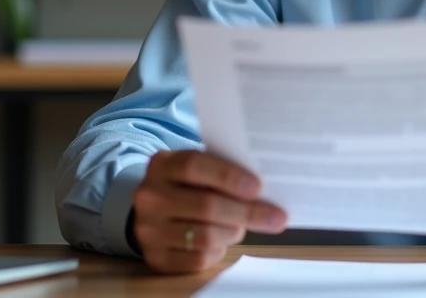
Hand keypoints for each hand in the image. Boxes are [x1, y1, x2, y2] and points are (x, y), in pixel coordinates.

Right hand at [131, 150, 286, 273]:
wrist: (153, 209)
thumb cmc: (188, 184)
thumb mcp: (198, 168)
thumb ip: (222, 171)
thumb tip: (264, 189)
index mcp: (162, 165)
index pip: (194, 166)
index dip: (228, 176)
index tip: (258, 187)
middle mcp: (150, 196)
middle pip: (205, 205)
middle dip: (246, 213)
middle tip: (277, 217)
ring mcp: (149, 229)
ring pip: (204, 236)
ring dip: (234, 232)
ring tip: (243, 226)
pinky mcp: (155, 257)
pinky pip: (197, 259)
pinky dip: (219, 251)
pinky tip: (223, 240)